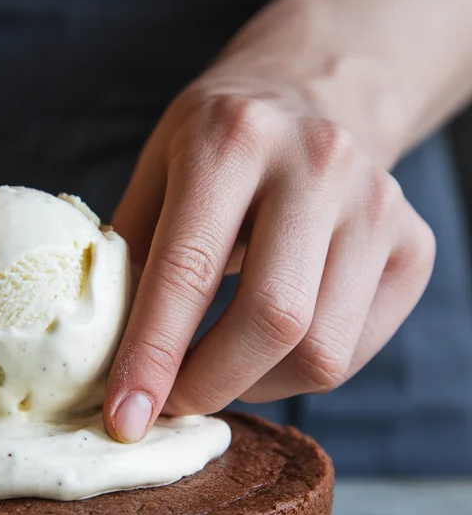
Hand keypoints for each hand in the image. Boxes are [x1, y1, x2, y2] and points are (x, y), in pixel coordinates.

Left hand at [104, 80, 435, 440]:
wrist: (315, 94)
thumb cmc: (217, 146)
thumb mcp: (155, 171)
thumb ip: (126, 256)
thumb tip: (98, 357)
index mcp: (232, 138)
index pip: (188, 269)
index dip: (152, 356)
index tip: (126, 420)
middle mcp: (317, 164)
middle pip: (272, 319)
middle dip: (210, 385)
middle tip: (172, 402)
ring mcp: (379, 204)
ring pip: (322, 351)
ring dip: (256, 385)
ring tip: (219, 366)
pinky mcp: (415, 246)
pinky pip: (355, 352)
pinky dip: (299, 374)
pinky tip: (270, 348)